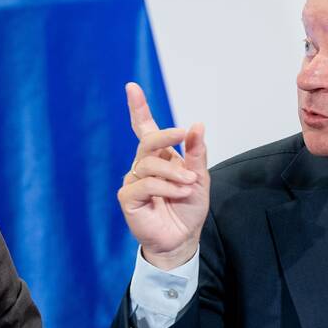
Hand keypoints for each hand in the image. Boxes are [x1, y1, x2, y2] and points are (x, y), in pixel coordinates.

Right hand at [117, 82, 208, 269]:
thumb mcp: (200, 178)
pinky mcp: (128, 198)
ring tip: (189, 184)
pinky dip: (164, 187)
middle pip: (148, 141)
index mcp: (160, 156)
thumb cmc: (188, 208)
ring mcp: (134, 180)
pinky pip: (144, 184)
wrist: (183, 239)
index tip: (131, 88)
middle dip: (165, 135)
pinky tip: (176, 193)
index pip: (144, 128)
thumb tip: (197, 124)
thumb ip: (196, 152)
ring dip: (174, 171)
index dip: (138, 108)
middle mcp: (144, 165)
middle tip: (182, 134)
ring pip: (150, 164)